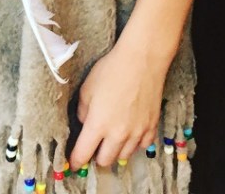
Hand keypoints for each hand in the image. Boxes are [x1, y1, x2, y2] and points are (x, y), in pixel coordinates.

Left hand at [68, 32, 166, 169]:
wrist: (141, 61)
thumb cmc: (111, 70)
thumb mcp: (87, 87)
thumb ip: (83, 110)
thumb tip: (85, 123)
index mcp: (98, 124)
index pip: (83, 153)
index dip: (76, 161)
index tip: (73, 164)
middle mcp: (118, 134)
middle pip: (105, 160)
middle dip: (96, 156)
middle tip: (93, 146)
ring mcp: (137, 133)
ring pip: (123, 156)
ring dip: (115, 150)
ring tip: (111, 137)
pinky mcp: (151, 128)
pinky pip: (141, 146)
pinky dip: (133, 143)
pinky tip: (129, 131)